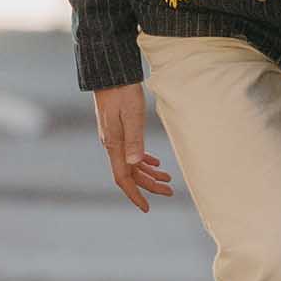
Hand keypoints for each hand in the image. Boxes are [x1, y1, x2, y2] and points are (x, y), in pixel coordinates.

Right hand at [92, 82, 172, 211]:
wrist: (111, 73)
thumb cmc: (122, 91)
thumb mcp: (132, 114)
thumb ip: (134, 139)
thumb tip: (135, 164)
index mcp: (114, 144)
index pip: (123, 178)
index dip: (135, 194)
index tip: (147, 208)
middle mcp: (112, 144)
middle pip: (130, 173)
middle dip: (149, 185)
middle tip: (169, 191)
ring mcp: (114, 137)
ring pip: (132, 163)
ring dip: (149, 173)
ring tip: (167, 178)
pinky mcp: (118, 128)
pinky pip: (131, 151)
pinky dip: (143, 159)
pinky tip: (154, 161)